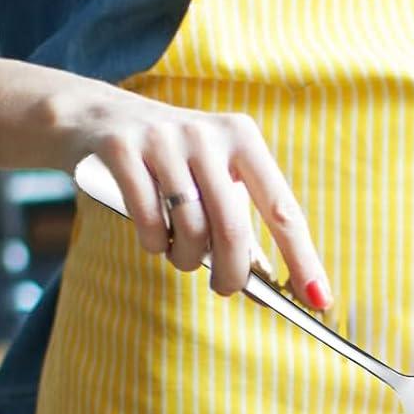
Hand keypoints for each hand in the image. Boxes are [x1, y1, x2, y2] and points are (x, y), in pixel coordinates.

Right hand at [72, 86, 330, 305]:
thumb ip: (238, 215)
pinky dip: (153, 245)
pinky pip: (148, 221)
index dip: (302, 258)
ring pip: (189, 229)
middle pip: (232, 228)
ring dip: (186, 259)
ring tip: (180, 255)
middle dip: (232, 273)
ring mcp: (163, 139)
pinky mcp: (123, 149)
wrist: (93, 114)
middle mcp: (207, 134)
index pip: (282, 208)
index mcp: (243, 137)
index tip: (319, 299)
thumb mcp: (210, 171)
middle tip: (225, 289)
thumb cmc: (168, 158)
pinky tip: (153, 240)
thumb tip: (267, 280)